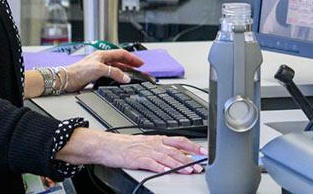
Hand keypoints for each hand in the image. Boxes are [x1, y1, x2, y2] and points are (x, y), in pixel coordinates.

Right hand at [57, 128, 205, 173]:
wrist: (108, 145)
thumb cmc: (126, 146)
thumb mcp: (147, 143)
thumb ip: (162, 148)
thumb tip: (177, 154)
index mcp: (158, 139)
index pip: (180, 141)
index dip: (193, 146)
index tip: (204, 152)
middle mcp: (154, 144)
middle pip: (176, 150)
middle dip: (190, 158)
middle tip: (200, 165)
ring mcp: (146, 151)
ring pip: (167, 157)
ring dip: (179, 165)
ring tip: (189, 170)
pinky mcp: (138, 159)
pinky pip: (151, 164)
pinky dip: (160, 168)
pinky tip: (167, 172)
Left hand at [64, 49, 143, 91]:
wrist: (67, 79)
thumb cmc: (79, 71)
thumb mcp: (99, 69)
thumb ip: (114, 72)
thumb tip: (126, 77)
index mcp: (102, 54)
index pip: (121, 54)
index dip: (132, 58)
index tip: (140, 63)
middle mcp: (101, 59)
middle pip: (119, 60)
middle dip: (130, 63)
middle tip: (139, 68)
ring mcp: (99, 67)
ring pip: (115, 67)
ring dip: (124, 70)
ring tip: (132, 74)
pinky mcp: (96, 75)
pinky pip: (110, 74)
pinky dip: (117, 76)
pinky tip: (119, 80)